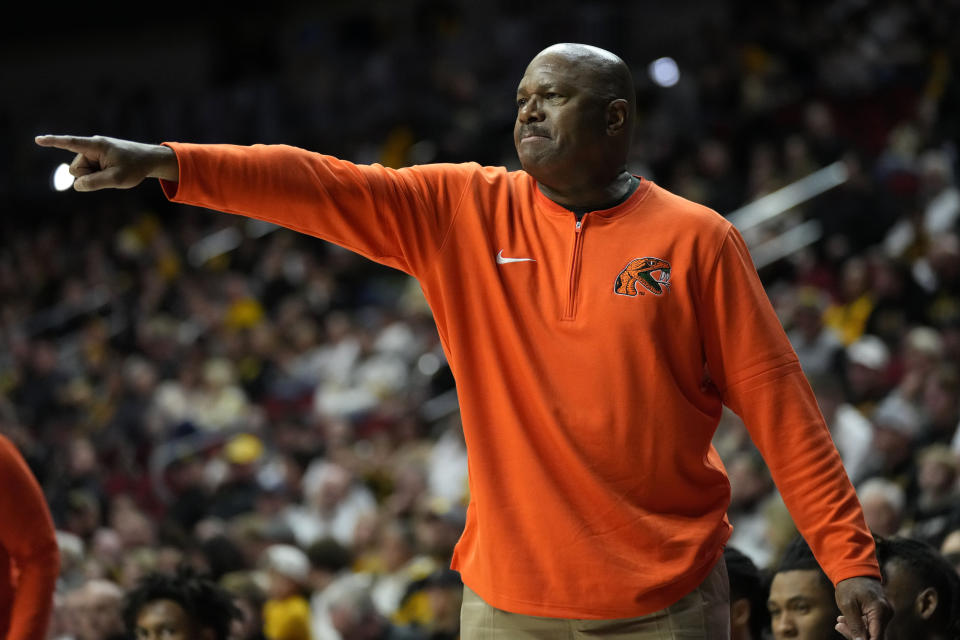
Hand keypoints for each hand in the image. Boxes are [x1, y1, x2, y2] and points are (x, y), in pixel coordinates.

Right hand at [34, 134, 177, 190]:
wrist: (148, 160)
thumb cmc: (135, 167)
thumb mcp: (117, 179)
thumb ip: (95, 183)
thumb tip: (76, 185)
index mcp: (96, 146)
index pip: (71, 143)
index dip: (53, 142)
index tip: (38, 140)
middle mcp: (92, 146)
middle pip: (76, 169)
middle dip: (88, 176)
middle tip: (110, 174)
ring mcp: (93, 152)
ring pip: (81, 172)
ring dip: (94, 177)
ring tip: (112, 172)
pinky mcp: (96, 158)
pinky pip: (89, 172)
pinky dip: (98, 176)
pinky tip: (109, 172)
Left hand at [834, 576, 891, 639]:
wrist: (854, 570)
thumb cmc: (849, 585)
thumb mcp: (847, 605)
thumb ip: (855, 625)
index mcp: (880, 611)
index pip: (877, 637)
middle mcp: (886, 613)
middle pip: (874, 635)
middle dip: (856, 635)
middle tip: (839, 626)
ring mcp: (885, 613)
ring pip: (871, 631)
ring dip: (855, 629)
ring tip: (839, 622)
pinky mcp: (880, 613)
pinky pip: (871, 624)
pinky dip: (859, 624)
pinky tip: (845, 619)